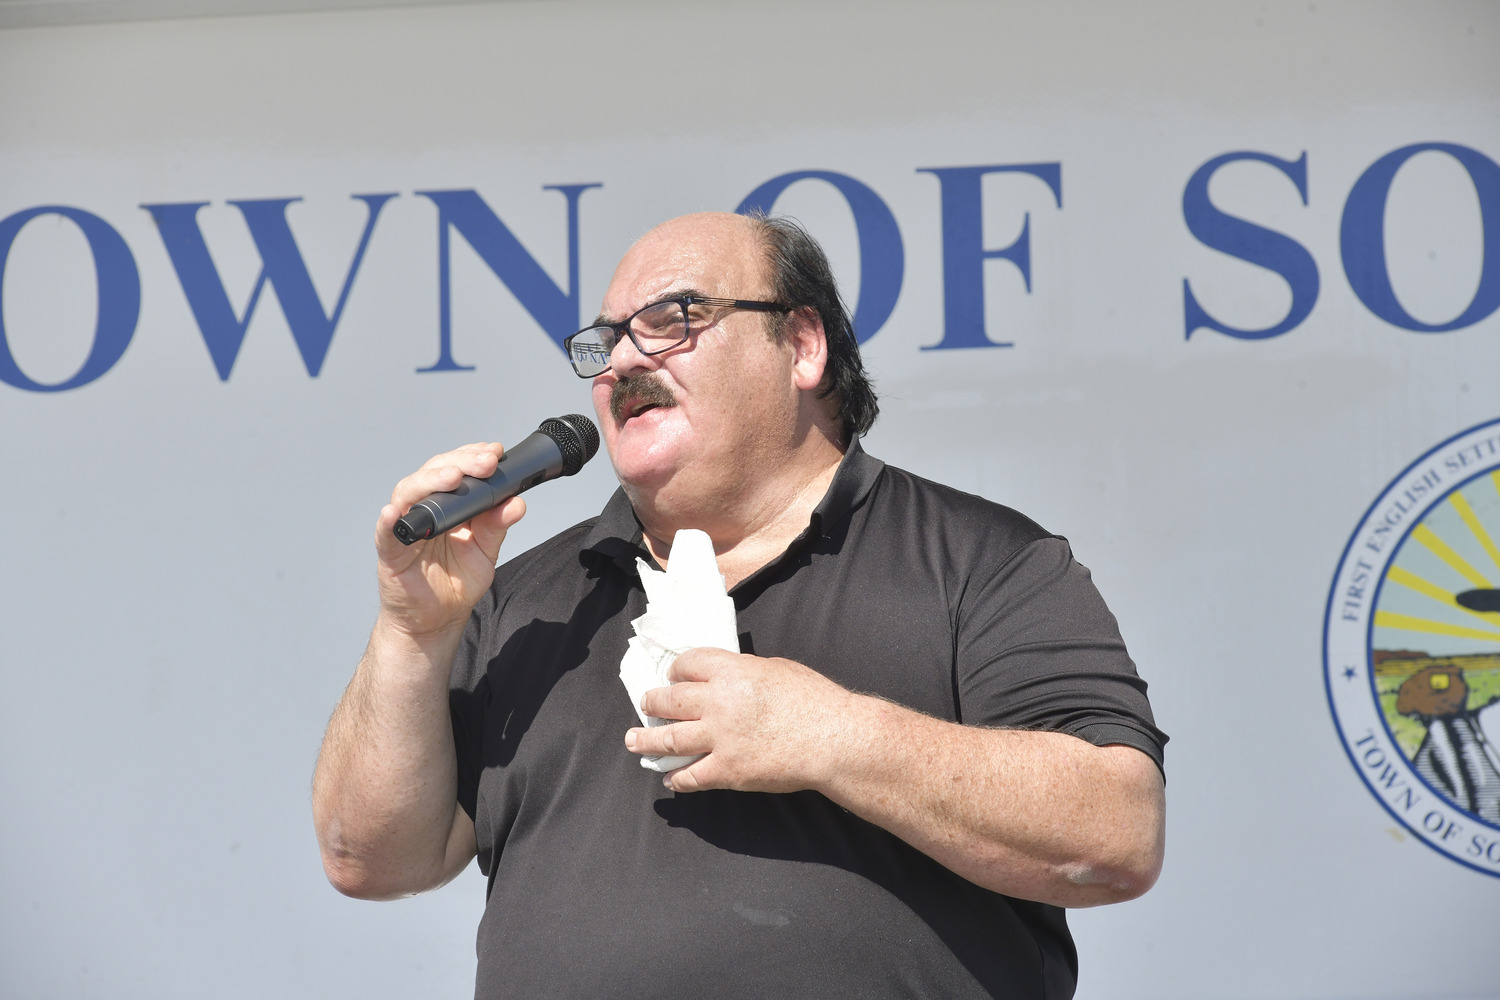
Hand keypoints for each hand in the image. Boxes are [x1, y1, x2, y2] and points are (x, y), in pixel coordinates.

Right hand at [373, 442, 526, 637]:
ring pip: (408, 493)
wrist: (436, 620)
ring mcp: (405, 527)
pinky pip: (386, 533)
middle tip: (485, 462)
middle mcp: (424, 509)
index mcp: (447, 504)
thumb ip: (497, 527)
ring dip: (430, 482)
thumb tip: (516, 503)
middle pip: (434, 473)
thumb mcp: (485, 552)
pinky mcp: (390, 551)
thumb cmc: (455, 583)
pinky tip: (395, 513)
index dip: (473, 456)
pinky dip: (389, 521)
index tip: (496, 452)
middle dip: (461, 462)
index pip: (457, 468)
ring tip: (452, 477)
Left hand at [625, 648, 853, 792]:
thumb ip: (745, 672)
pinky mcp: (727, 771)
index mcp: (731, 671)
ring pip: (668, 739)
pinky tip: (670, 778)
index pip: (687, 664)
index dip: (676, 670)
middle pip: (669, 699)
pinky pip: (691, 776)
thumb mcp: (777, 669)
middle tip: (644, 704)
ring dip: (646, 741)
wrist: (834, 740)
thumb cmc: (815, 700)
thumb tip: (728, 678)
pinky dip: (676, 778)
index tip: (673, 676)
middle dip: (652, 702)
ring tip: (633, 741)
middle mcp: (717, 702)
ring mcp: (719, 738)